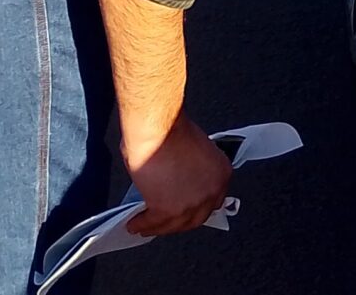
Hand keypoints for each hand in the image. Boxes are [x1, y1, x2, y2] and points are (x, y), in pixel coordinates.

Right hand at [122, 114, 233, 236]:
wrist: (158, 128)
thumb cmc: (171, 129)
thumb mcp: (194, 152)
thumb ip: (191, 171)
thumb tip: (176, 182)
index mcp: (221, 173)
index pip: (212, 201)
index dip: (195, 208)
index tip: (183, 210)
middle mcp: (212, 191)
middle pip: (196, 217)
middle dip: (178, 222)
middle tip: (165, 223)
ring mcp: (192, 203)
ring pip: (174, 225)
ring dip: (158, 228)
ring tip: (145, 227)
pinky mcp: (169, 209)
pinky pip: (154, 223)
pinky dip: (142, 224)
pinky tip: (134, 223)